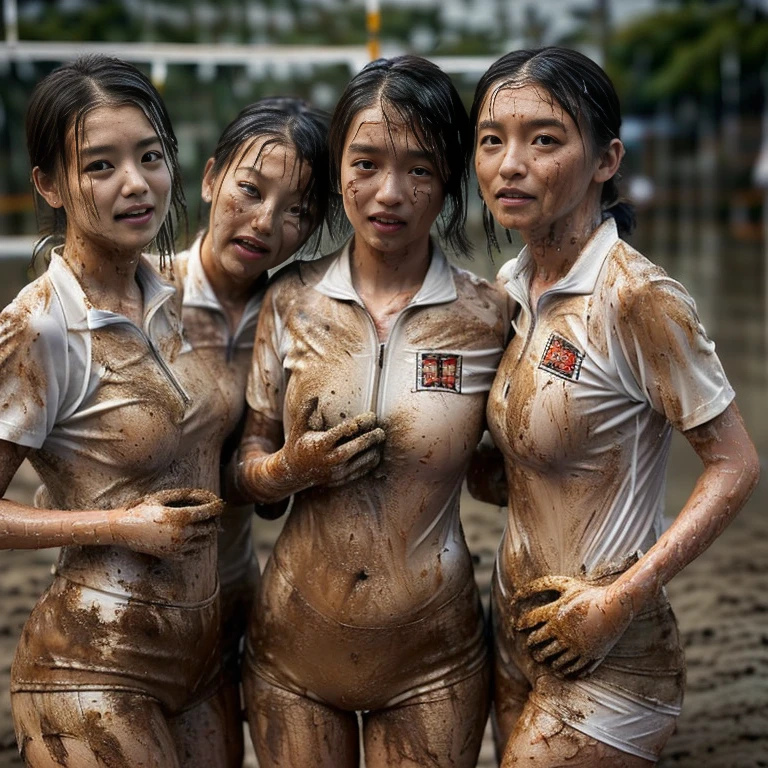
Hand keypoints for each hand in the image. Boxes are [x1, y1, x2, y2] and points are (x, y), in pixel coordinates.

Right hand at [111, 488, 223, 558]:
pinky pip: (194, 552)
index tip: (220, 504)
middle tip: (213, 514)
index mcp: (180, 517)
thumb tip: (204, 495)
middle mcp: (182, 533)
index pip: (208, 512)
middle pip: (210, 528)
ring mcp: (178, 547)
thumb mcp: (162, 497)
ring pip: (205, 542)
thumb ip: (184, 495)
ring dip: (208, 533)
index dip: (217, 507)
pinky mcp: (172, 555)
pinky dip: (198, 544)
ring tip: (205, 524)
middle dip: (214, 519)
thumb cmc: (142, 509)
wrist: (123, 530)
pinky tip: (194, 536)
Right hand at [271, 397, 385, 493]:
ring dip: (374, 450)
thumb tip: (315, 396)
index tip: (371, 416)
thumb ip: (306, 411)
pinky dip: (371, 462)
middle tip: (381, 430)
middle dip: (372, 437)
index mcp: (321, 443)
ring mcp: (337, 471)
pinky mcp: (341, 479)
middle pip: (357, 446)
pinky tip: (374, 452)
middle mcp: (330, 458)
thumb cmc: (298, 445)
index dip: (361, 422)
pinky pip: (362, 471)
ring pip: (363, 460)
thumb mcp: (298, 427)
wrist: (293, 473)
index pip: (346, 430)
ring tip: (379, 440)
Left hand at [512, 575, 633, 676]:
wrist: (616, 607)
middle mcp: (562, 633)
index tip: (517, 626)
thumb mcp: (564, 584)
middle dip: (533, 647)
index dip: (521, 624)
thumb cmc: (588, 592)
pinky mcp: (589, 656)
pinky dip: (565, 671)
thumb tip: (518, 594)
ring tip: (544, 659)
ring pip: (554, 660)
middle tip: (531, 648)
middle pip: (539, 645)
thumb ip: (540, 586)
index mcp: (555, 615)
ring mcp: (576, 647)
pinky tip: (561, 670)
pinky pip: (572, 669)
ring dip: (547, 660)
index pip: (530, 622)